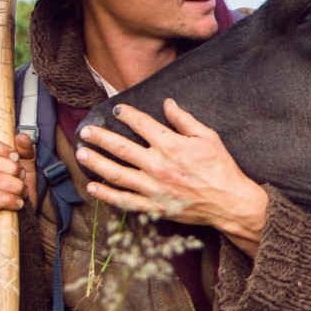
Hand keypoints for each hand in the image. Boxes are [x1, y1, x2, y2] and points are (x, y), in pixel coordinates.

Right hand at [0, 133, 34, 242]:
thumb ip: (25, 153)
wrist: (17, 229)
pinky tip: (17, 204)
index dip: (0, 149)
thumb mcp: (26, 172)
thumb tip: (21, 137)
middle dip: (11, 171)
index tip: (17, 158)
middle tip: (22, 181)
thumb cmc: (16, 198)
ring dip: (13, 186)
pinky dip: (6, 199)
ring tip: (21, 194)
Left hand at [77, 99, 269, 252]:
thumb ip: (184, 120)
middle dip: (100, 137)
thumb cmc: (221, 168)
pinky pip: (124, 200)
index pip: (141, 124)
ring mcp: (153, 187)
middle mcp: (158, 165)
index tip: (118, 110)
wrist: (230, 202)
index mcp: (171, 145)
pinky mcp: (154, 206)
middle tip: (85, 131)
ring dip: (96, 162)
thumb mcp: (208, 137)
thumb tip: (167, 103)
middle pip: (120, 148)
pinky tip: (92, 187)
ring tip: (81, 154)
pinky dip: (106, 194)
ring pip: (116, 173)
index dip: (127, 115)